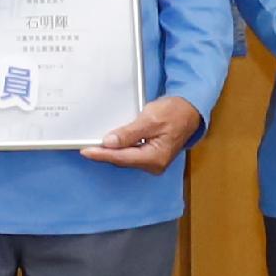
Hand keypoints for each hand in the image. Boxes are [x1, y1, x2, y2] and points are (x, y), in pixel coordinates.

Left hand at [81, 94, 201, 174]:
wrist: (189, 111)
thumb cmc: (174, 113)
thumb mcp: (150, 119)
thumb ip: (129, 133)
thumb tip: (110, 142)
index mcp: (155, 157)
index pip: (122, 158)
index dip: (102, 154)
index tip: (86, 151)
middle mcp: (154, 164)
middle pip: (122, 159)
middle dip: (104, 153)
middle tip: (86, 146)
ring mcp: (153, 161)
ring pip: (125, 158)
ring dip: (111, 151)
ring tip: (94, 144)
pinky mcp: (151, 156)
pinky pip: (130, 154)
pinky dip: (120, 148)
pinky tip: (110, 143)